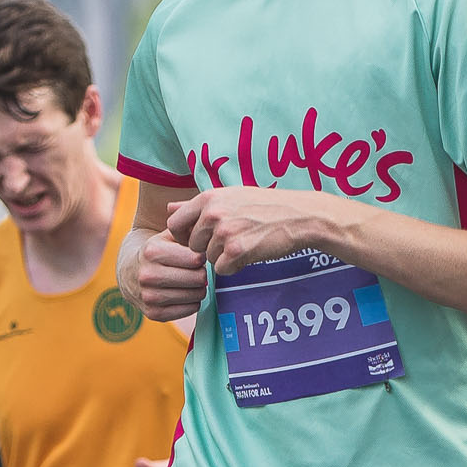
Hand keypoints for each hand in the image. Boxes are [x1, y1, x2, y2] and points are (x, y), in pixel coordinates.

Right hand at [125, 221, 206, 321]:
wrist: (129, 271)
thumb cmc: (157, 250)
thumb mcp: (168, 234)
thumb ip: (189, 230)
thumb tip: (209, 235)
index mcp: (152, 251)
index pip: (196, 259)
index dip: (201, 257)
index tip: (197, 257)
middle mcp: (148, 275)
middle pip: (198, 278)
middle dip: (202, 274)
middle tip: (197, 271)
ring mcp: (149, 297)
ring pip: (196, 295)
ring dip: (199, 289)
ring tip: (191, 282)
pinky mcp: (153, 314)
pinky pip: (189, 310)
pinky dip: (193, 302)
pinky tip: (185, 294)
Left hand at [177, 186, 354, 273]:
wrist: (300, 216)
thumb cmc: (264, 206)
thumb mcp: (229, 196)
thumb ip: (195, 205)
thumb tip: (167, 208)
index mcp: (208, 198)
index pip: (174, 224)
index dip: (184, 236)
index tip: (200, 238)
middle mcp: (213, 213)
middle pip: (191, 246)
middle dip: (207, 248)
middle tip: (232, 239)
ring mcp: (224, 232)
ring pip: (208, 259)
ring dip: (224, 257)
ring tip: (245, 242)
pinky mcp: (237, 250)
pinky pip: (222, 270)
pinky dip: (235, 267)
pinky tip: (251, 253)